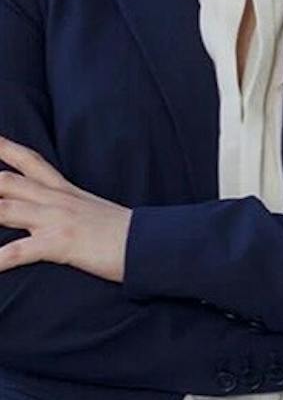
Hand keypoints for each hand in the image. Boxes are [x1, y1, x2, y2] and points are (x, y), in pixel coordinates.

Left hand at [0, 136, 131, 282]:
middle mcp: (56, 200)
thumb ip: (68, 206)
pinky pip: (18, 251)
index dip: (3, 148)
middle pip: (4, 182)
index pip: (29, 161)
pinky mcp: (61, 243)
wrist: (151, 242)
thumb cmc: (123, 232)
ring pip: (4, 210)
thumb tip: (50, 212)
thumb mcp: (93, 211)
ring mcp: (57, 220)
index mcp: (65, 191)